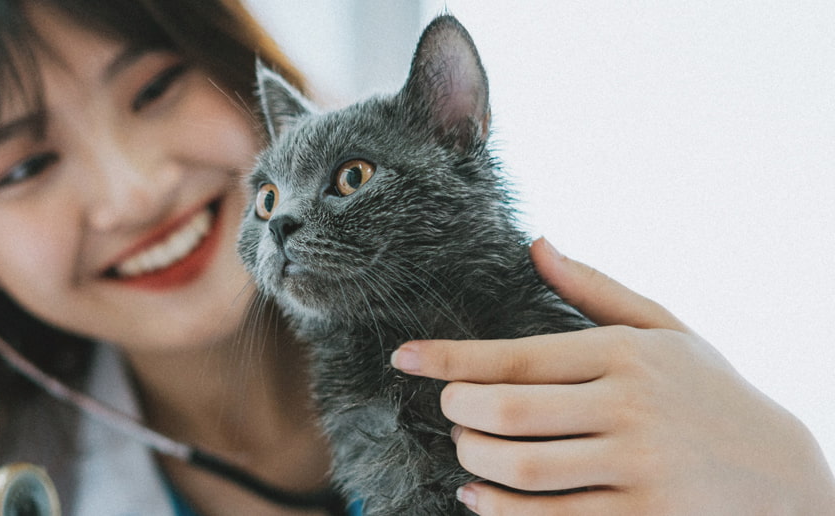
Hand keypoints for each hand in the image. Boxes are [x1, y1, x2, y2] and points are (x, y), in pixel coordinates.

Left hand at [391, 238, 834, 514]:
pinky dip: (499, 511)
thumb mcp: (665, 331)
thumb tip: (535, 243)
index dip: (449, 357)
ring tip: (465, 449)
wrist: (784, 475)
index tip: (403, 356)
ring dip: (473, 460)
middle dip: (458, 410)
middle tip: (448, 409)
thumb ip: (595, 290)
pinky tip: (478, 498)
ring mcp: (640, 467)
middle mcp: (631, 407)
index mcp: (626, 354)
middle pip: (507, 410)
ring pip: (522, 466)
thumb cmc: (709, 394)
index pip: (516, 355)